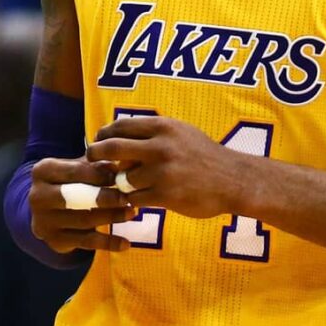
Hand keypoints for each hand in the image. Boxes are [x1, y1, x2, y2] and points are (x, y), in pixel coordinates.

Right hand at [27, 156, 136, 253]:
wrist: (48, 211)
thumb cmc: (70, 182)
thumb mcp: (78, 168)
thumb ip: (96, 165)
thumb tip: (117, 167)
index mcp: (42, 171)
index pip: (74, 171)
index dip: (100, 175)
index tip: (120, 177)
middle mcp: (37, 196)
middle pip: (75, 197)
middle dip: (104, 198)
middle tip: (127, 198)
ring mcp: (44, 220)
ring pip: (83, 220)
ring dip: (111, 217)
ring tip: (131, 213)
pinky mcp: (54, 240)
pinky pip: (86, 242)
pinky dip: (108, 243)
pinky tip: (125, 243)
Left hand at [87, 114, 243, 219]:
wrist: (234, 180)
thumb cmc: (204, 155)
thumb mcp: (180, 132)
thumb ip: (151, 132)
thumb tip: (117, 133)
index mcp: (163, 127)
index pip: (120, 126)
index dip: (103, 134)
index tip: (97, 141)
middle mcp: (160, 146)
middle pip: (112, 148)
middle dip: (96, 153)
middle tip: (91, 159)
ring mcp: (162, 172)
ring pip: (122, 177)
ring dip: (119, 183)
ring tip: (124, 185)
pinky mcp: (165, 195)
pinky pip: (134, 197)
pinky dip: (131, 199)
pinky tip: (136, 199)